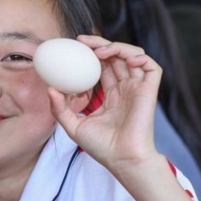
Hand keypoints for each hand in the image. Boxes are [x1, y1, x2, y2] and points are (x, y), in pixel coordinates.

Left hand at [49, 35, 160, 175]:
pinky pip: (151, 66)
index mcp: (111, 95)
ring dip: (117, 47)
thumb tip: (49, 88)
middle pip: (115, 57)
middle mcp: (125, 88)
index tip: (74, 47)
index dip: (90, 54)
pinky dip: (139, 56)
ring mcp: (137, 88)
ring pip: (132, 56)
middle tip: (82, 41)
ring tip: (99, 51)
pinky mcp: (149, 90)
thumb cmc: (102, 148)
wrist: (123, 159)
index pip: (101, 66)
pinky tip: (125, 57)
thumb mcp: (74, 126)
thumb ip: (60, 108)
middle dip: (99, 44)